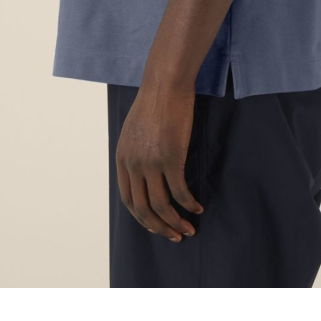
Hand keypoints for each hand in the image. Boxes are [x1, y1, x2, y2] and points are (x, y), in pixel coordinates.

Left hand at [115, 81, 204, 240]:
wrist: (165, 85)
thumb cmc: (153, 104)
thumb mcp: (133, 131)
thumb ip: (134, 154)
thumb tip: (143, 173)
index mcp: (122, 159)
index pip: (128, 200)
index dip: (143, 218)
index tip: (156, 226)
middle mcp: (133, 165)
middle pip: (143, 209)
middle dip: (160, 227)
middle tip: (175, 236)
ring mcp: (151, 163)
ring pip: (162, 205)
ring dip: (176, 222)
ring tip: (189, 229)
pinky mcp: (170, 158)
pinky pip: (180, 191)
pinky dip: (189, 204)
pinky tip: (198, 207)